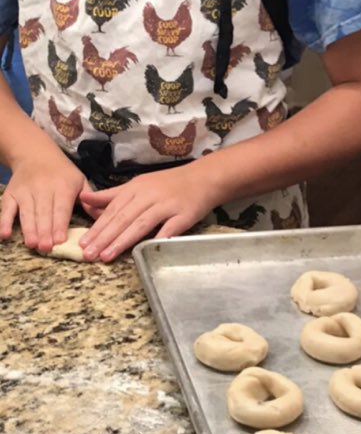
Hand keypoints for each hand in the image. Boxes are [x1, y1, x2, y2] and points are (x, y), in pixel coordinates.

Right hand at [0, 150, 87, 252]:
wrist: (35, 153)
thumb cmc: (62, 172)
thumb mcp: (80, 180)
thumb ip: (90, 200)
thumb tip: (103, 217)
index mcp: (63, 186)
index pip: (61, 208)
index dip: (60, 224)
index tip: (60, 240)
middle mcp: (43, 188)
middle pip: (43, 213)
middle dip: (44, 231)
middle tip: (46, 248)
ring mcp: (25, 191)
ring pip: (27, 213)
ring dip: (28, 229)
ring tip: (32, 244)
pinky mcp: (11, 194)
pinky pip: (6, 209)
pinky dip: (4, 221)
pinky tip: (5, 235)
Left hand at [78, 163, 217, 261]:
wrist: (204, 177)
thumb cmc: (168, 184)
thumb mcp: (138, 184)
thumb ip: (111, 195)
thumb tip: (83, 198)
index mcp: (136, 188)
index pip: (113, 209)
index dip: (97, 227)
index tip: (82, 244)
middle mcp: (149, 195)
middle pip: (123, 217)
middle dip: (104, 237)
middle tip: (88, 254)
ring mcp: (167, 205)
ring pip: (141, 223)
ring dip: (123, 240)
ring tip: (106, 256)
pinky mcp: (184, 214)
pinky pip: (170, 228)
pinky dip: (158, 237)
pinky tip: (146, 250)